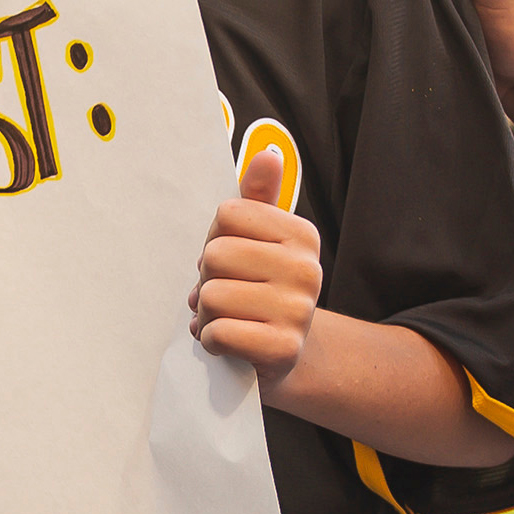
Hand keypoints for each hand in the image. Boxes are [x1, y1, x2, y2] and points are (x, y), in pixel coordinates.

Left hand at [191, 146, 322, 387]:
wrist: (285, 358)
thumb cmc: (261, 292)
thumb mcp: (261, 243)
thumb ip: (259, 199)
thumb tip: (268, 155)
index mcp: (302, 235)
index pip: (227, 215)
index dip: (216, 240)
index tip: (234, 263)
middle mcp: (307, 269)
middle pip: (214, 255)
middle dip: (207, 280)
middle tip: (227, 297)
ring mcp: (298, 310)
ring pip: (210, 296)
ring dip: (206, 316)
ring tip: (227, 320)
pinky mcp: (283, 349)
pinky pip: (218, 333)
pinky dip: (211, 342)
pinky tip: (228, 344)